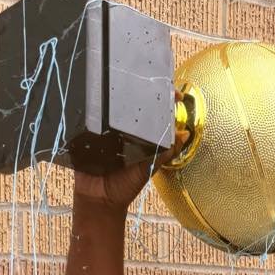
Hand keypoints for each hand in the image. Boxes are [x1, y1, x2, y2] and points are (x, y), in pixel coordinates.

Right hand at [73, 88, 191, 211]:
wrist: (96, 199)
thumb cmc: (123, 187)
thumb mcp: (149, 168)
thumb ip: (165, 152)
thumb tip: (185, 134)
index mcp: (141, 137)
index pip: (155, 115)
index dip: (164, 102)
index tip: (172, 91)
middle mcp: (123, 130)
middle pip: (133, 107)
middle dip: (141, 91)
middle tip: (149, 77)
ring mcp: (105, 129)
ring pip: (113, 108)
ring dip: (117, 96)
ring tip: (125, 76)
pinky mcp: (88, 130)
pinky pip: (92, 116)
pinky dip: (95, 106)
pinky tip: (99, 92)